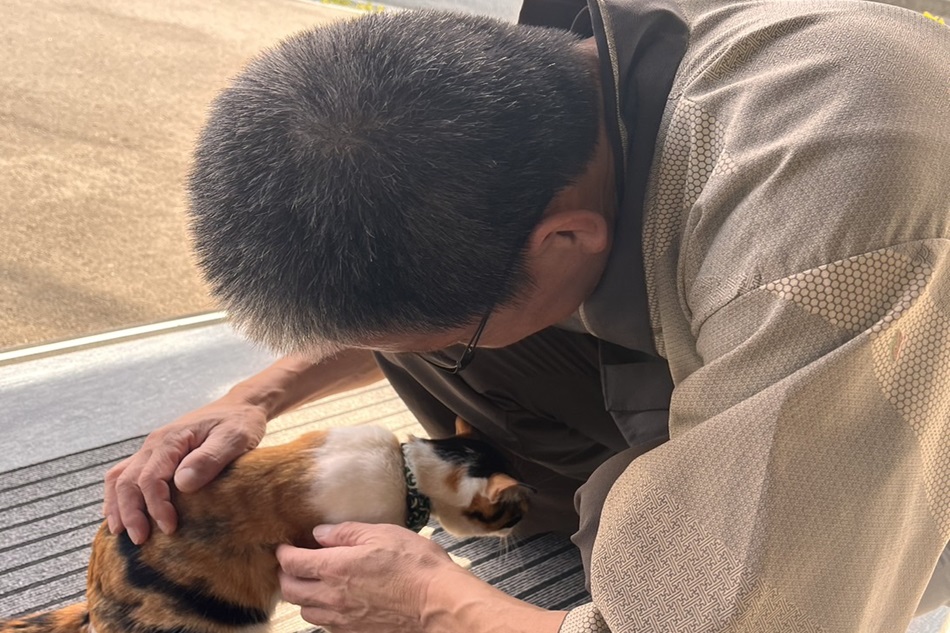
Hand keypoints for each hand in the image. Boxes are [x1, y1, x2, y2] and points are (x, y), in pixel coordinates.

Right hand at [103, 398, 266, 543]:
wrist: (240, 406)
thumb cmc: (239, 422)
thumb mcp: (234, 438)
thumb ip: (209, 459)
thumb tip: (182, 484)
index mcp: (172, 440)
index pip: (151, 478)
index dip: (156, 506)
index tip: (170, 528)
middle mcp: (155, 444)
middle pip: (127, 481)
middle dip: (130, 513)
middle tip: (141, 540)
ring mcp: (152, 449)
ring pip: (119, 478)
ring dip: (118, 506)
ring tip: (122, 533)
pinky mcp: (156, 455)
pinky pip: (125, 474)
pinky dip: (119, 496)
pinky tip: (122, 515)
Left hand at [277, 523, 566, 632]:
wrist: (438, 604)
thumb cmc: (415, 565)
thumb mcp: (382, 534)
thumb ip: (347, 533)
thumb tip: (320, 533)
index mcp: (335, 568)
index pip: (292, 563)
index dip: (283, 553)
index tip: (285, 546)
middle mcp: (331, 596)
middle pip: (291, 590)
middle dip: (287, 575)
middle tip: (293, 564)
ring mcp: (342, 619)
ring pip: (305, 611)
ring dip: (303, 596)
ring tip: (312, 583)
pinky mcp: (355, 632)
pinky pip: (325, 625)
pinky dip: (321, 612)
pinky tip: (334, 601)